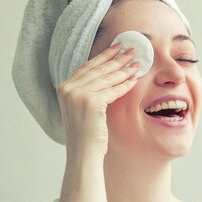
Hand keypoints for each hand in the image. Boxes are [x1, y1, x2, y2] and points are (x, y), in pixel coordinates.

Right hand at [56, 43, 139, 157]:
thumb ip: (86, 91)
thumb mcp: (80, 108)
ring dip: (124, 69)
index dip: (103, 56)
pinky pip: (113, 90)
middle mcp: (68, 88)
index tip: (116, 48)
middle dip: (117, 58)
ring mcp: (78, 94)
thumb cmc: (85, 134)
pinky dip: (126, 84)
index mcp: (63, 88)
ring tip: (137, 62)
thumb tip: (107, 74)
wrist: (83, 153)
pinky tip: (135, 78)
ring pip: (107, 78)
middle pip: (98, 69)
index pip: (87, 67)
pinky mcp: (90, 101)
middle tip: (131, 50)